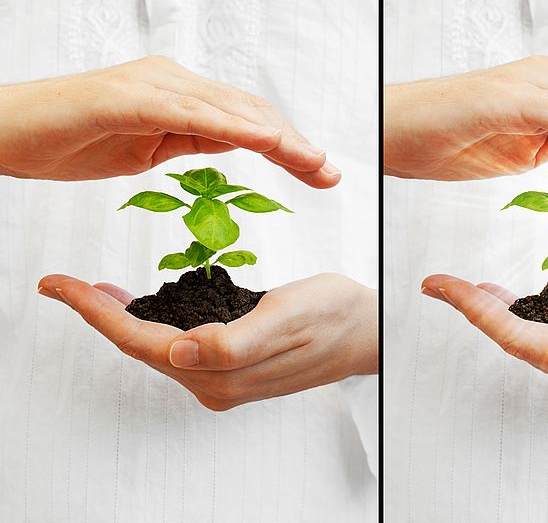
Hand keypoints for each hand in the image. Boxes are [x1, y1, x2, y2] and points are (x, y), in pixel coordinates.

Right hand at [0, 56, 339, 186]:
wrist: (4, 133)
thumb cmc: (70, 140)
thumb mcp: (146, 148)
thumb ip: (188, 139)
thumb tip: (231, 141)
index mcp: (178, 95)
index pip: (244, 119)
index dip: (286, 144)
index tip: (318, 171)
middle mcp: (172, 81)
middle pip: (248, 112)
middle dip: (294, 143)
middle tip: (329, 172)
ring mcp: (152, 85)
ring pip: (229, 109)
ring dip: (276, 137)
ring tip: (312, 161)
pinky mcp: (129, 97)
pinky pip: (191, 113)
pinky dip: (233, 127)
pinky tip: (265, 142)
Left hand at [37, 273, 376, 410]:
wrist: (365, 329)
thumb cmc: (333, 316)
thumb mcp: (288, 316)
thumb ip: (234, 340)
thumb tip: (178, 351)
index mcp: (221, 372)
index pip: (141, 342)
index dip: (98, 314)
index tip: (63, 286)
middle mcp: (215, 382)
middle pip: (140, 348)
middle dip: (99, 315)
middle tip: (65, 283)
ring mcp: (222, 378)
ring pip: (155, 347)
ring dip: (122, 319)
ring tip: (94, 290)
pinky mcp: (232, 366)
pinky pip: (177, 345)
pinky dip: (152, 321)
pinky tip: (147, 302)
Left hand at [421, 273, 547, 410]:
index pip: (520, 341)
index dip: (477, 313)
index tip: (442, 287)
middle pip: (518, 343)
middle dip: (479, 312)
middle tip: (443, 284)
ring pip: (533, 340)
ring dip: (501, 313)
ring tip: (471, 287)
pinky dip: (530, 314)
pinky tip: (521, 297)